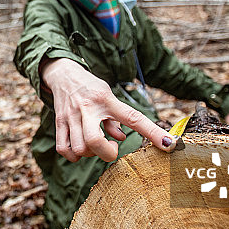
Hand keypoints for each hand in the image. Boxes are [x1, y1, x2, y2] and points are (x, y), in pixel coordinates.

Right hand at [40, 58, 176, 162]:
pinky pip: (64, 149)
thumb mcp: (108, 96)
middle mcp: (88, 108)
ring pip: (79, 148)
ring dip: (91, 154)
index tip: (170, 145)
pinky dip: (74, 156)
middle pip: (94, 141)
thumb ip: (115, 118)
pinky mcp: (59, 123)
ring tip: (95, 145)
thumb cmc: (91, 87)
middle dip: (106, 153)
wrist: (62, 73)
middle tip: (111, 149)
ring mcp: (70, 117)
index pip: (133, 118)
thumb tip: (120, 139)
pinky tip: (81, 149)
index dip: (153, 133)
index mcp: (107, 100)